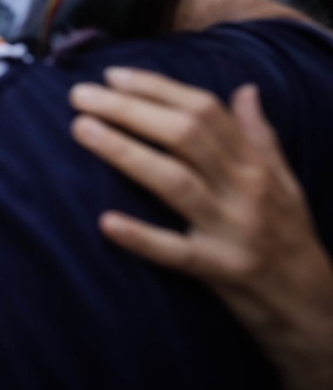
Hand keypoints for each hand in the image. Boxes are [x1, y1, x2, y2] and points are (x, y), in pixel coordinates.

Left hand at [69, 67, 332, 389]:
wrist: (320, 314)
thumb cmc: (293, 242)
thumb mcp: (285, 185)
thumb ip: (260, 138)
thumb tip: (245, 90)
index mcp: (256, 166)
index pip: (205, 111)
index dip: (157, 88)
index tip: (113, 75)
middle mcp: (246, 191)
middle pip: (185, 136)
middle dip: (130, 109)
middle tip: (80, 94)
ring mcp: (234, 232)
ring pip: (175, 182)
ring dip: (125, 152)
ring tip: (82, 129)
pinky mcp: (223, 272)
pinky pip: (178, 253)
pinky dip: (142, 237)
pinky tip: (105, 222)